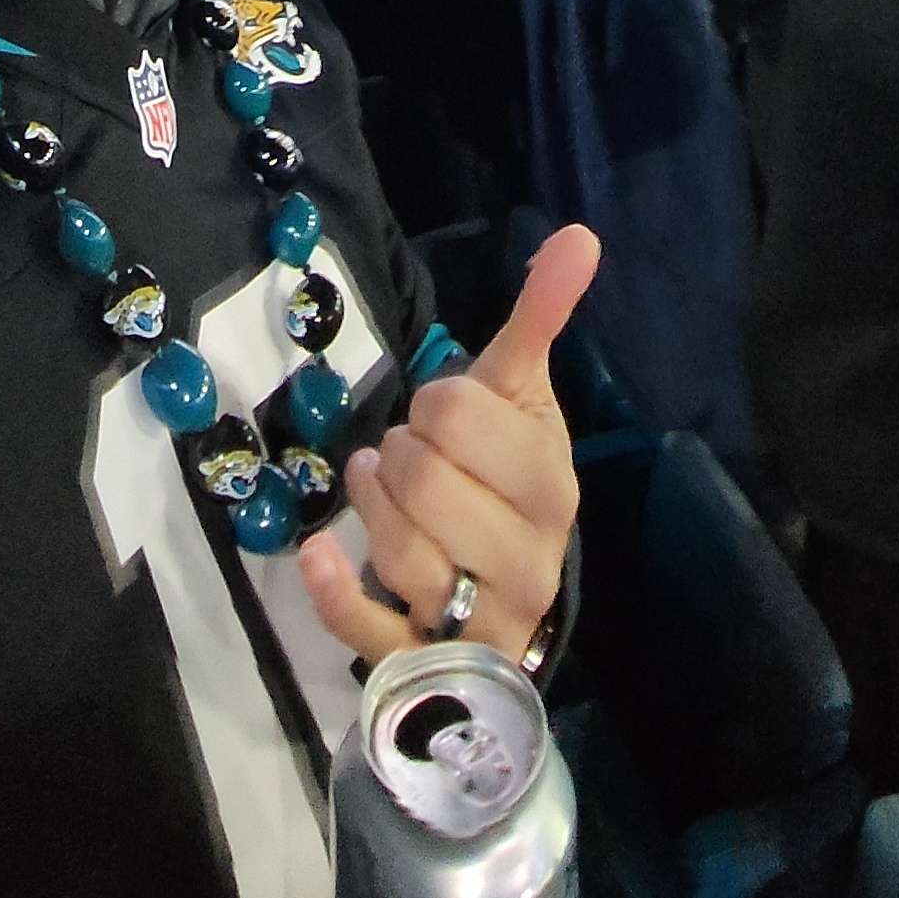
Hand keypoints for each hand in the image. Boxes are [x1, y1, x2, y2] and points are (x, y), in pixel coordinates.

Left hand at [300, 227, 589, 664]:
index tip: (447, 420)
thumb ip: (540, 323)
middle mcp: (529, 557)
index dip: (436, 406)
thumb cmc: (505, 484)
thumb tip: (579, 236)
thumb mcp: (521, 402)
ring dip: (369, 511)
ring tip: (374, 490)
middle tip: (407, 460)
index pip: (462, 415)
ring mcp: (482, 617)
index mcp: (551, 485)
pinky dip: (338, 588)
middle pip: (428, 484)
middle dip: (397, 459)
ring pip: (405, 557)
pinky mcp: (428, 660)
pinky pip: (373, 629)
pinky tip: (319, 551)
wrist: (508, 593)